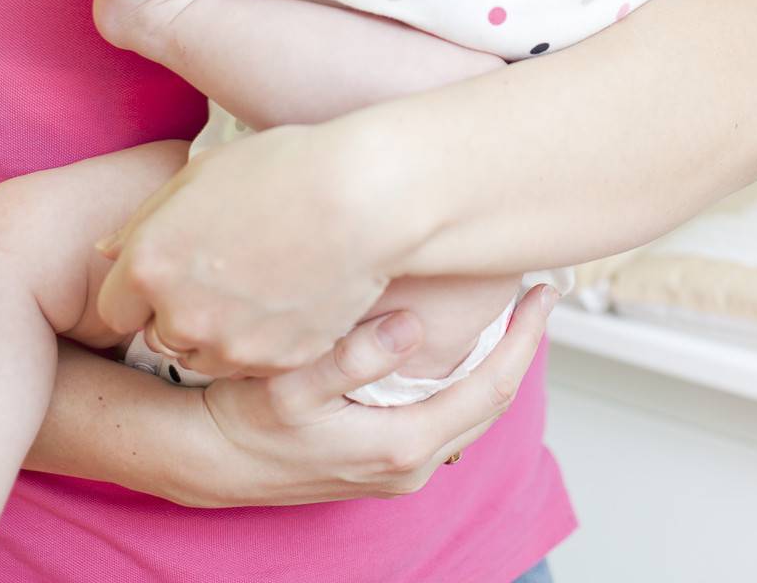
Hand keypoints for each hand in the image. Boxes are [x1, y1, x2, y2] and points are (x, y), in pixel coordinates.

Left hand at [96, 120, 408, 375]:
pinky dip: (264, 342)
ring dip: (220, 333)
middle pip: (160, 336)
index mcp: (150, 265)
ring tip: (260, 285)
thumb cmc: (284, 167)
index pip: (115, 308)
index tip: (177, 268)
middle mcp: (182, 315)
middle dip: (181, 311)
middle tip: (226, 272)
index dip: (144, 288)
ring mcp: (232, 346)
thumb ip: (146, 220)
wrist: (365, 199)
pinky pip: (254, 365)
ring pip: (205, 357)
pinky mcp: (279, 364)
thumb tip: (105, 252)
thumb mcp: (202, 174)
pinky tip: (290, 298)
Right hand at [190, 287, 556, 506]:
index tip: (546, 293)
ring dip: (496, 360)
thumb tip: (411, 327)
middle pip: (492, 400)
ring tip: (511, 310)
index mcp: (400, 445)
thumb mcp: (292, 384)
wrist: (210, 461)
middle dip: (521, 346)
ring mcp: (399, 465)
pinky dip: (467, 376)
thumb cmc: (246, 419)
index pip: (491, 388)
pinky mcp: (385, 457)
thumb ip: (351, 355)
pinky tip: (464, 341)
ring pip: (471, 408)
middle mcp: (410, 464)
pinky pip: (447, 413)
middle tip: (539, 291)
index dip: (525, 339)